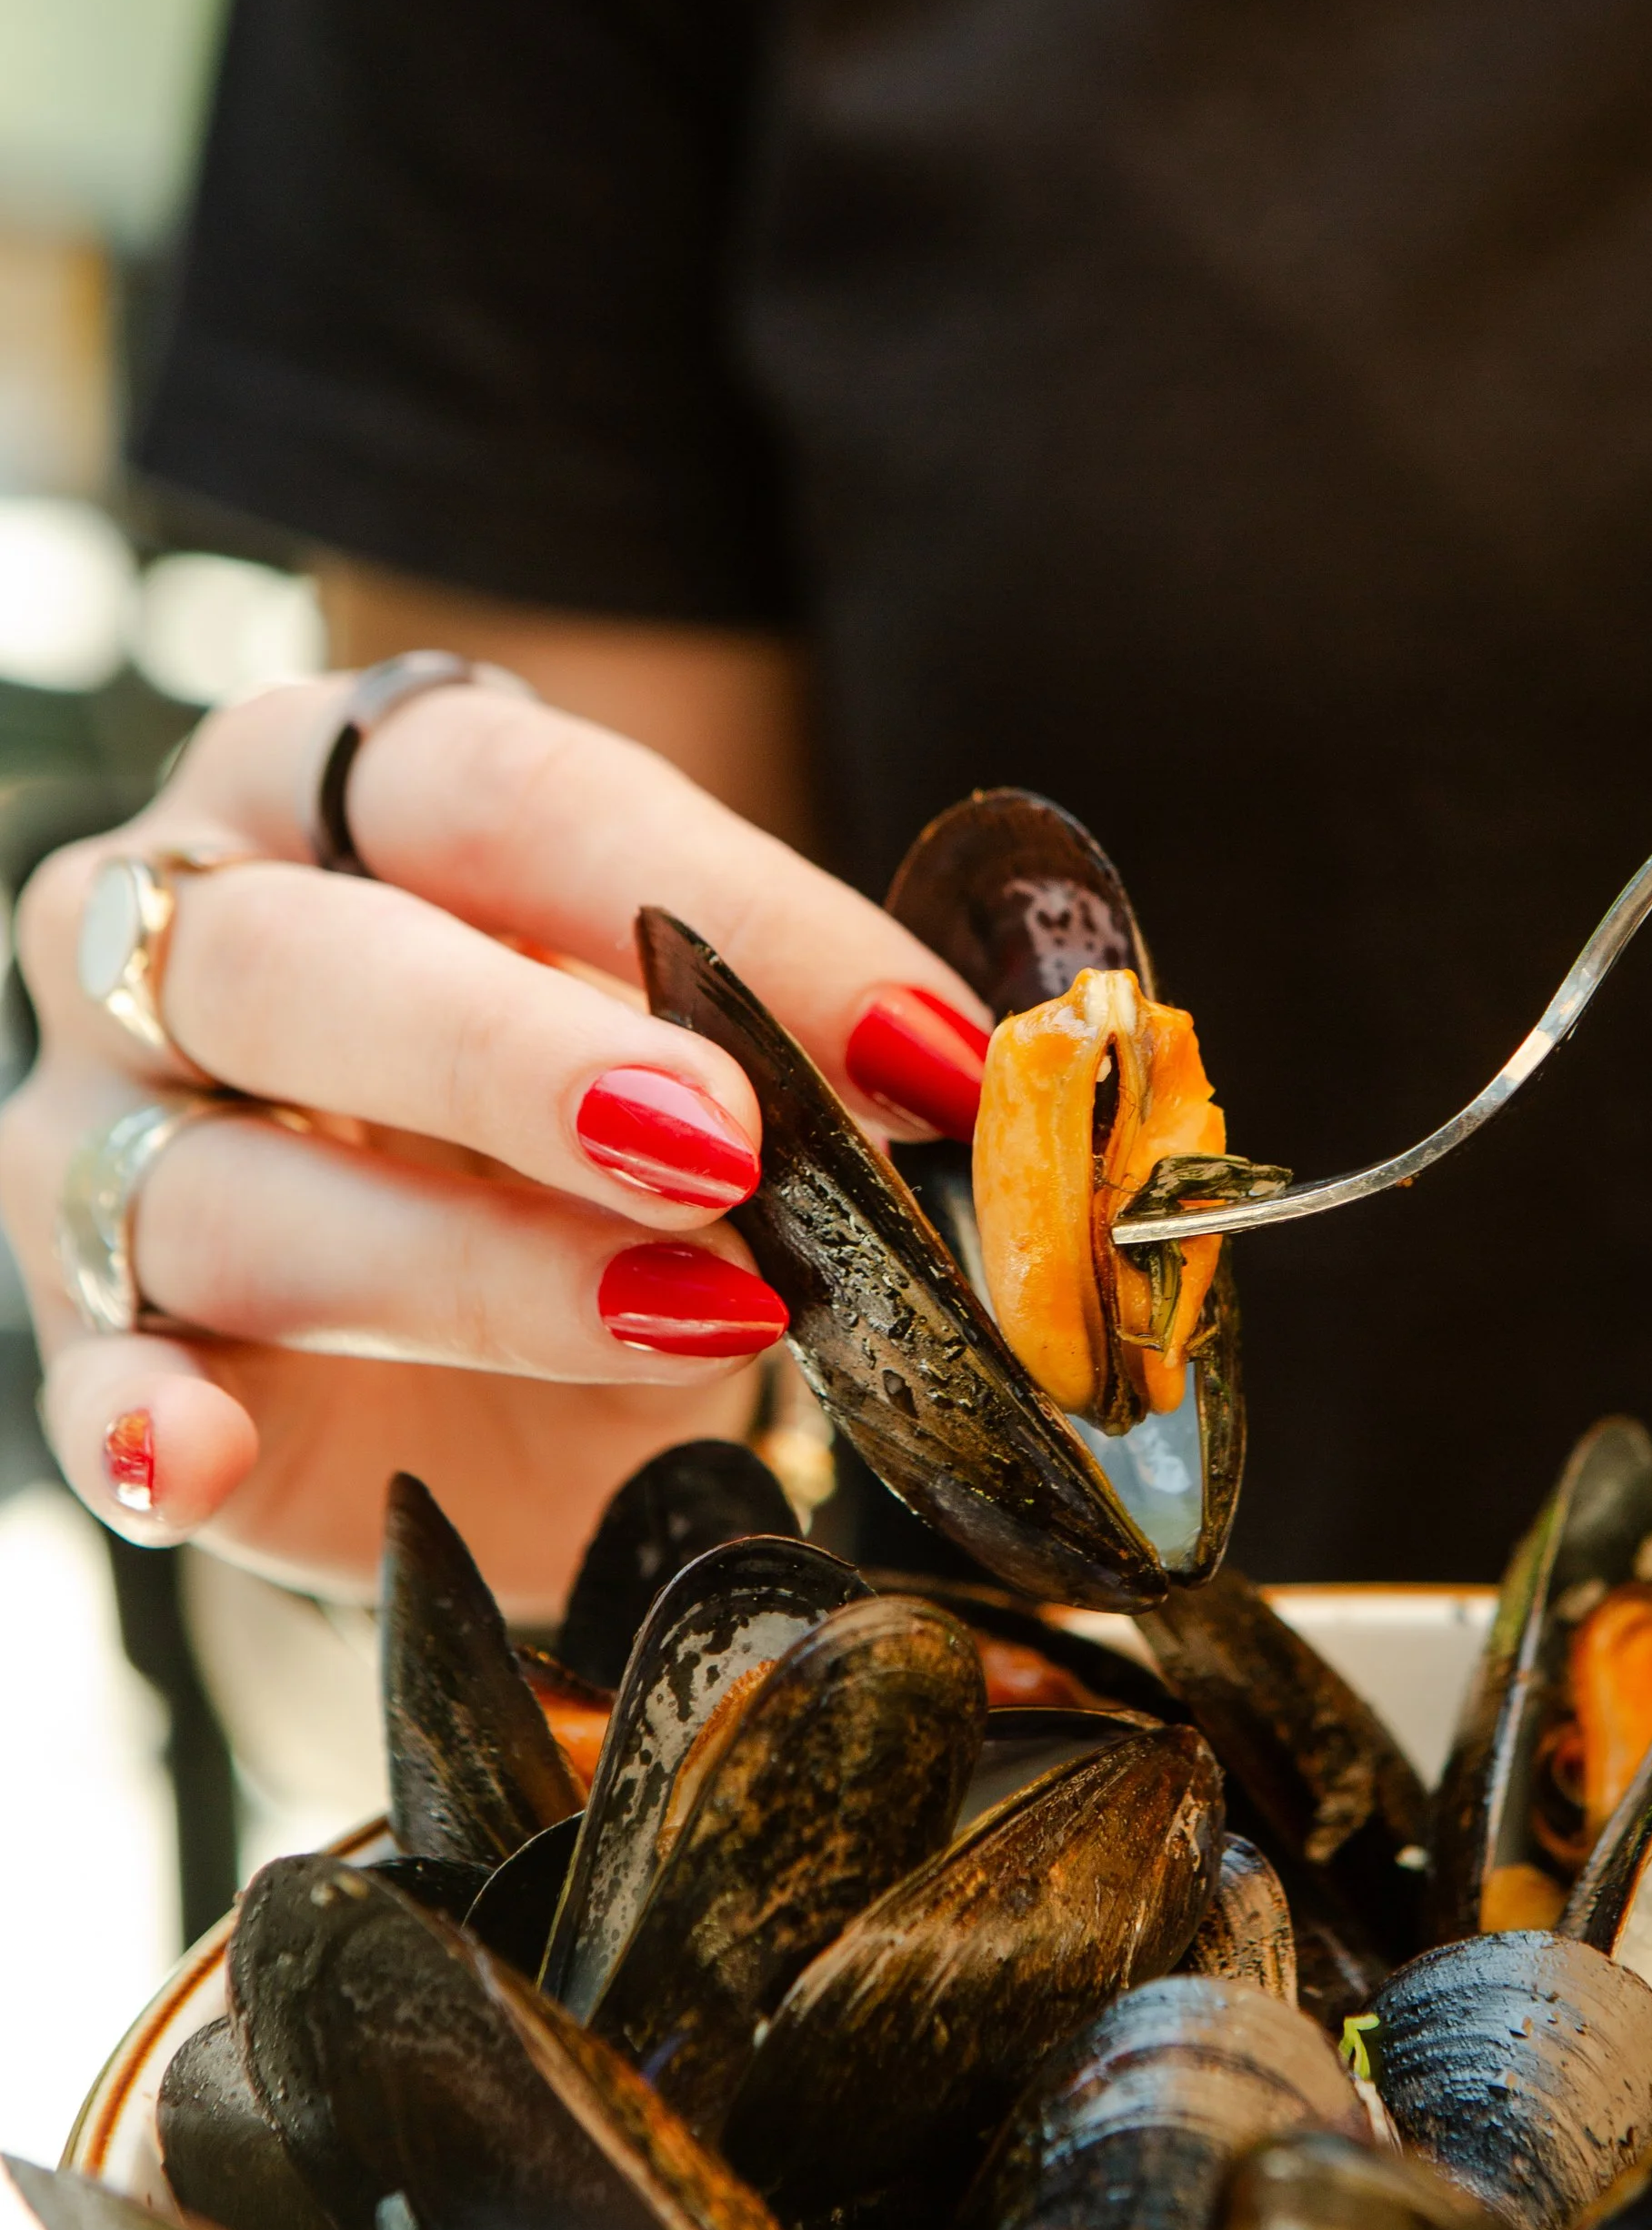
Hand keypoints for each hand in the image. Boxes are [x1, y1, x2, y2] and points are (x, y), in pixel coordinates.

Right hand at [0, 674, 988, 1608]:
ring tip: (679, 1317)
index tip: (921, 1039)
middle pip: (299, 957)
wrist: (473, 1339)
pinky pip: (94, 1377)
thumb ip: (789, 1040)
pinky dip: (142, 1417)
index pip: (497, 789)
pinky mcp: (96, 1343)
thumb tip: (981, 1065)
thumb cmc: (580, 1133)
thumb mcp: (697, 1053)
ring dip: (455, 1259)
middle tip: (728, 1141)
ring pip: (215, 1181)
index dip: (717, 897)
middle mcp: (175, 928)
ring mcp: (95, 1136)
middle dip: (517, 1054)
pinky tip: (194, 1448)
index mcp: (328, 782)